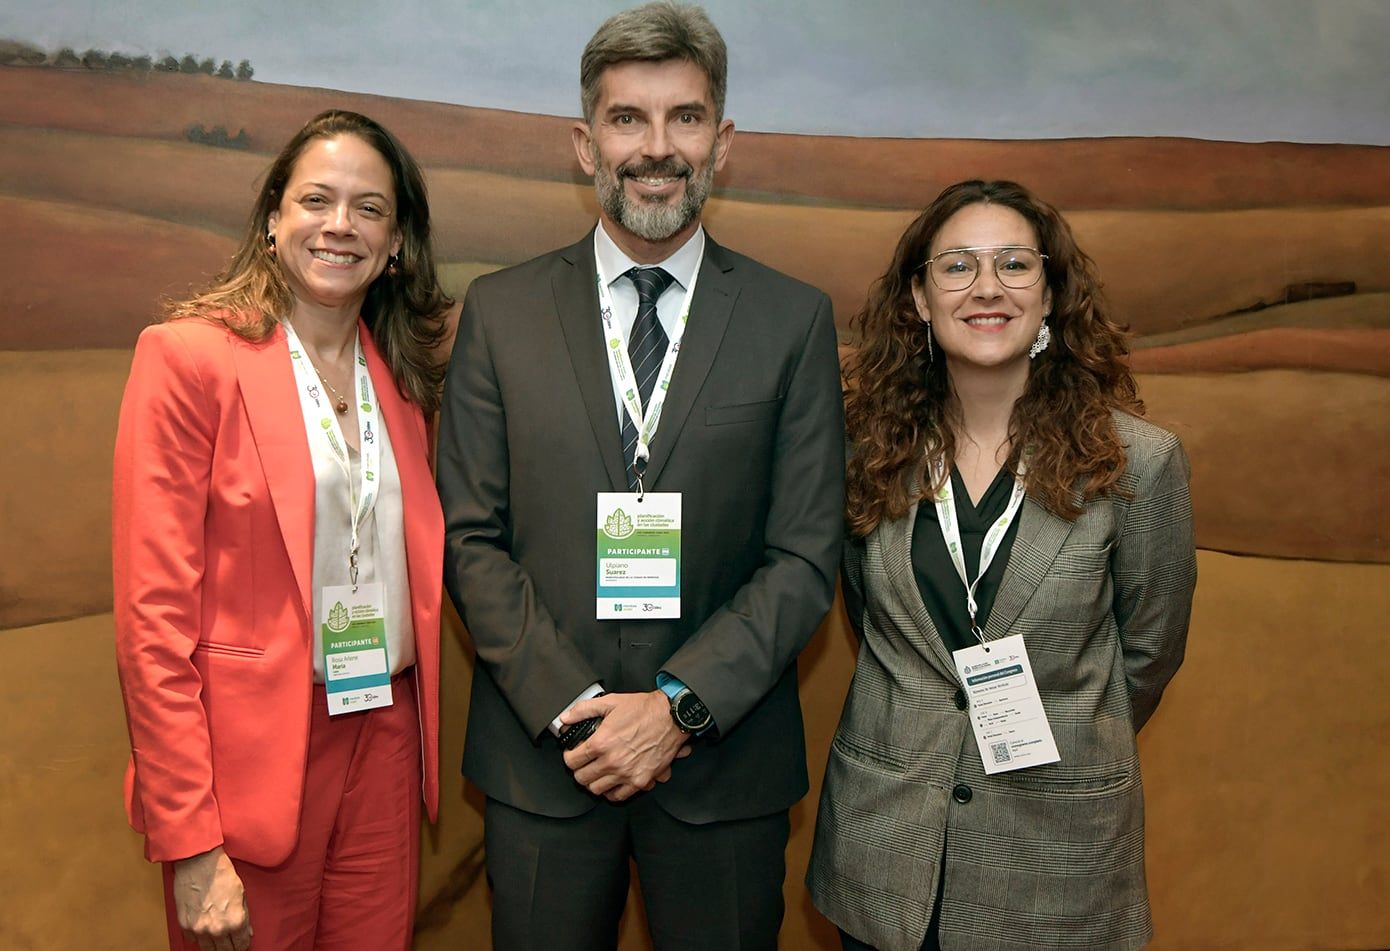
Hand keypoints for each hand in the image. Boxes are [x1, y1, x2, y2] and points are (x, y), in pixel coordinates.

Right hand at [172, 846, 251, 950]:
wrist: (198, 863)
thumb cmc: (221, 874)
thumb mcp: (241, 893)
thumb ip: (244, 916)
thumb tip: (247, 933)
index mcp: (235, 921)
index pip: (240, 945)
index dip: (242, 945)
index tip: (241, 943)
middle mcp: (217, 929)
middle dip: (230, 948)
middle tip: (231, 943)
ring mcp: (199, 929)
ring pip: (208, 949)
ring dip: (214, 946)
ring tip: (218, 939)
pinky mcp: (185, 925)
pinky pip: (193, 940)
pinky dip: (199, 937)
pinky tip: (204, 930)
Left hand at [561, 690, 691, 801]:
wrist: (672, 717)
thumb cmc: (644, 709)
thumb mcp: (610, 702)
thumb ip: (583, 710)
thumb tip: (566, 718)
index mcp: (601, 743)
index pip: (572, 761)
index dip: (569, 757)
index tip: (572, 754)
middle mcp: (612, 762)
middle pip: (581, 778)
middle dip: (579, 770)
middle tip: (583, 764)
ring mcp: (626, 774)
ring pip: (597, 790)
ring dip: (593, 782)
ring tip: (596, 773)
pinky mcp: (640, 781)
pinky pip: (618, 796)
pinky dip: (611, 792)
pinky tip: (611, 782)